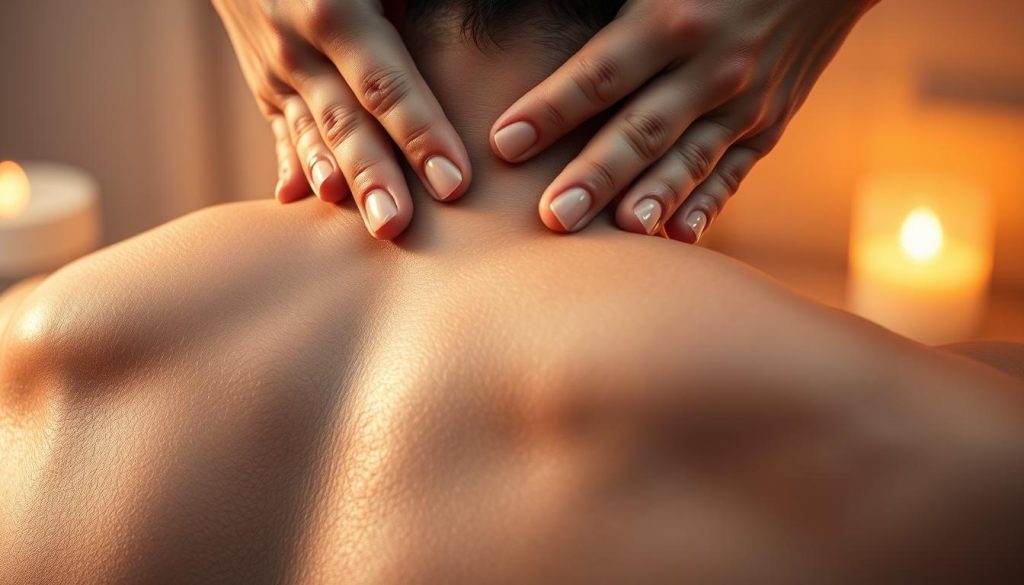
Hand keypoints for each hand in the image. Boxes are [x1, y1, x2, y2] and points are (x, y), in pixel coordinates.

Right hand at [211, 0, 471, 238]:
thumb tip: (474, 17)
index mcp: (334, 9)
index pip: (385, 84)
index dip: (420, 133)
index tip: (453, 181)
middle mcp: (298, 47)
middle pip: (345, 123)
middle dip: (375, 178)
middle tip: (399, 227)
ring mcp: (276, 72)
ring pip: (313, 137)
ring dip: (340, 186)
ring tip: (370, 229)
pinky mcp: (267, 87)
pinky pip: (286, 135)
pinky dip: (296, 169)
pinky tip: (299, 204)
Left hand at [490, 0, 876, 241]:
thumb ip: (610, 13)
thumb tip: (535, 14)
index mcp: (672, 17)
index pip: (601, 72)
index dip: (552, 108)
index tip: (503, 143)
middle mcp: (711, 66)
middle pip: (643, 128)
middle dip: (597, 174)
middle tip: (553, 216)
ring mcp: (745, 102)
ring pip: (689, 159)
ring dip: (652, 199)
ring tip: (620, 235)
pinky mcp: (769, 126)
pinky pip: (733, 173)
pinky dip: (706, 205)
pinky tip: (677, 240)